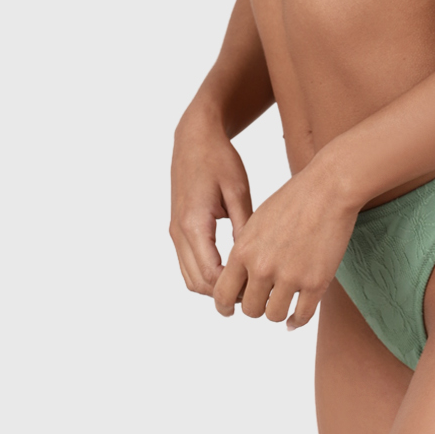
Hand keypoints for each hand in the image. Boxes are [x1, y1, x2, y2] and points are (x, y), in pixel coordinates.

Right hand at [169, 106, 252, 295]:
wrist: (194, 139)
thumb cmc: (219, 160)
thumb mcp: (238, 191)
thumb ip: (244, 227)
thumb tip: (254, 261)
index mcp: (194, 224)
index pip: (211, 275)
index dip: (234, 289)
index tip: (260, 289)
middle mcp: (179, 232)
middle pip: (197, 283)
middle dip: (225, 294)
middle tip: (256, 293)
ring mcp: (175, 232)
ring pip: (189, 278)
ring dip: (213, 287)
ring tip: (245, 284)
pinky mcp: (177, 229)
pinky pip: (187, 264)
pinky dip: (205, 274)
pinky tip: (231, 269)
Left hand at [212, 157, 357, 332]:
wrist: (328, 189)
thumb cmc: (294, 199)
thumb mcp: (257, 222)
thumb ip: (246, 250)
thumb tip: (242, 277)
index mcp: (243, 251)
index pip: (222, 293)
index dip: (225, 306)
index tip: (231, 309)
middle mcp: (262, 268)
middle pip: (250, 309)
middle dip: (257, 306)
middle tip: (266, 299)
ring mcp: (290, 277)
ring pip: (274, 316)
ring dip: (278, 312)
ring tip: (284, 303)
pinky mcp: (316, 282)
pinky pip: (302, 316)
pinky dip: (298, 321)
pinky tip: (296, 318)